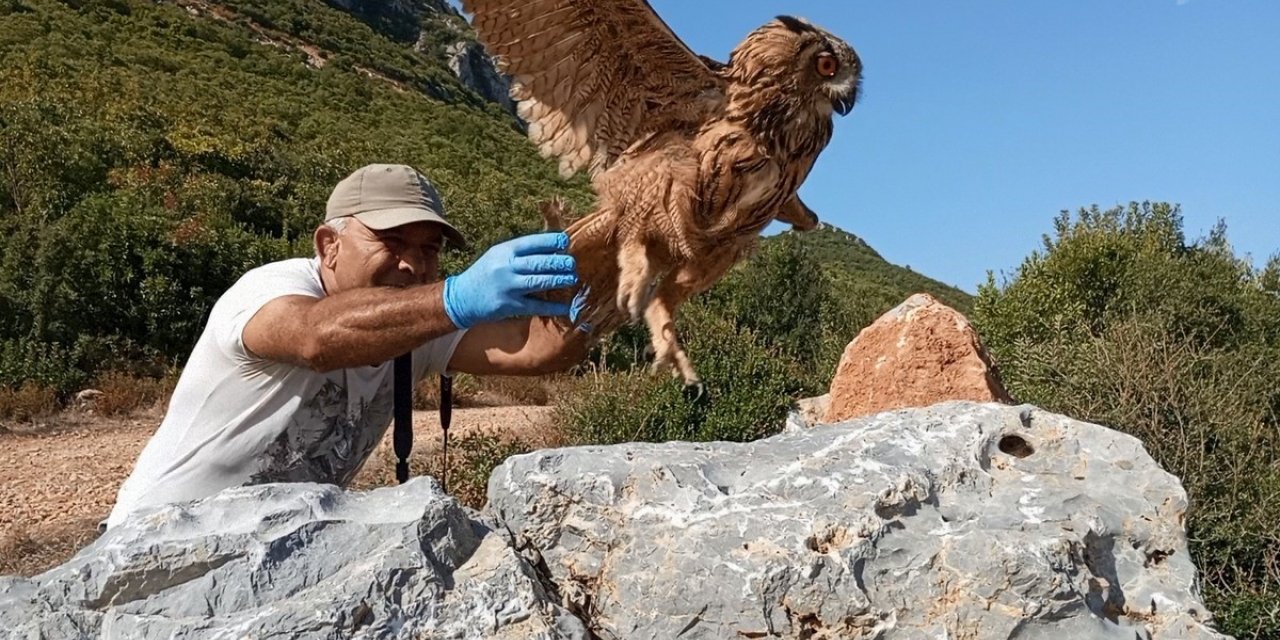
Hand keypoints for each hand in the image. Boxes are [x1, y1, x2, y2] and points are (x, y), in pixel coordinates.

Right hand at [442, 232, 577, 328]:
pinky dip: (552, 307)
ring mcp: (508, 286)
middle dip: (559, 262)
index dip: (551, 241)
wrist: (461, 298)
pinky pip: (535, 306)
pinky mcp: (509, 305)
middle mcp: (506, 267)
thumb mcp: (498, 256)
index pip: (532, 242)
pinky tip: (566, 307)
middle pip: (538, 262)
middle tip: (573, 263)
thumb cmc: (486, 273)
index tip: (566, 241)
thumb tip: (551, 248)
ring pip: (539, 281)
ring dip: (559, 280)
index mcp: (505, 251)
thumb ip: (520, 252)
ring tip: (573, 278)